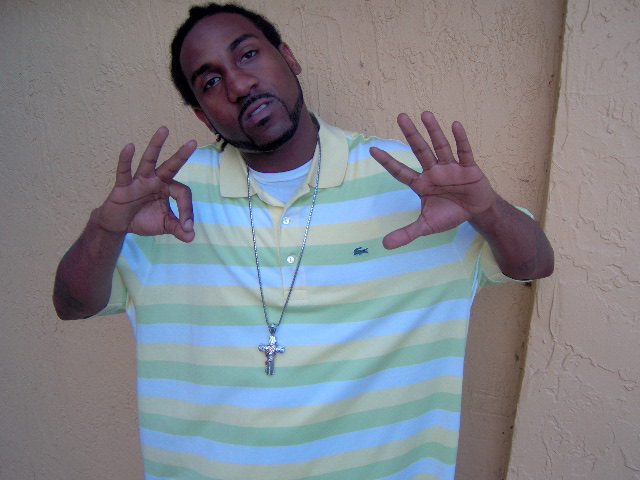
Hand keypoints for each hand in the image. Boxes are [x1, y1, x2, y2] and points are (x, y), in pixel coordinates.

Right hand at [96, 127, 196, 241]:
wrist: (119, 225)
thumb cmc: (144, 219)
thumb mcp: (164, 226)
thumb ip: (178, 229)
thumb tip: (191, 237)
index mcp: (167, 189)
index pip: (183, 194)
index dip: (187, 211)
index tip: (186, 227)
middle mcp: (155, 181)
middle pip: (170, 166)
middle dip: (181, 155)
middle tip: (193, 142)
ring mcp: (139, 181)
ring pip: (149, 160)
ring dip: (156, 146)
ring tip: (164, 129)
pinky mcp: (123, 186)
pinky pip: (124, 171)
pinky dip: (125, 159)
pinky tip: (129, 146)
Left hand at [370, 111, 496, 248]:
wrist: (475, 212)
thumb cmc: (449, 214)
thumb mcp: (426, 226)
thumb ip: (407, 233)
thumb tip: (384, 245)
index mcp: (421, 184)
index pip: (400, 171)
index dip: (387, 161)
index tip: (372, 149)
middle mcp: (433, 171)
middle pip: (420, 150)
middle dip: (411, 134)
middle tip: (400, 116)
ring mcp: (450, 167)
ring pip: (440, 146)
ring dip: (434, 131)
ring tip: (425, 113)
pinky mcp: (469, 168)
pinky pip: (464, 152)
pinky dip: (460, 139)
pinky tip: (454, 125)